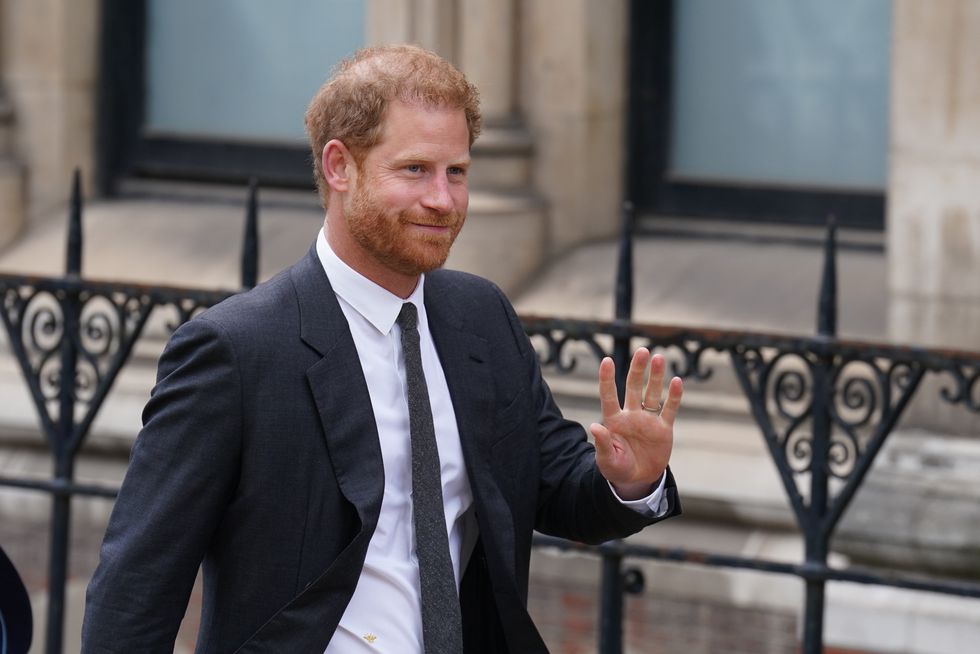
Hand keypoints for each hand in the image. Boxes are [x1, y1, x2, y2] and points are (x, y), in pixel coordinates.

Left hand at [590, 348, 682, 499]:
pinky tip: (676, 381)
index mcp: (613, 421)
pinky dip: (674, 396)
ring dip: (655, 377)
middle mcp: (631, 415)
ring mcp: (648, 420)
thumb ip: (603, 444)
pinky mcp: (663, 428)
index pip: (609, 396)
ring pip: (652, 393)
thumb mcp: (607, 460)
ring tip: (658, 357)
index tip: (607, 360)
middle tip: (642, 351)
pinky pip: (669, 409)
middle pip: (633, 387)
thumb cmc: (617, 469)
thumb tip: (595, 427)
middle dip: (637, 369)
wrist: (637, 480)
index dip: (607, 379)